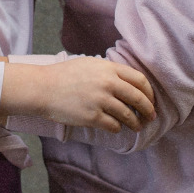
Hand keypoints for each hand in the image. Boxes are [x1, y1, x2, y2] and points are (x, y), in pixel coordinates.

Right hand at [2, 57, 155, 132]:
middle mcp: (107, 83)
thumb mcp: (89, 64)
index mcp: (108, 68)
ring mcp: (100, 100)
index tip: (150, 100)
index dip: (149, 92)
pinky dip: (118, 128)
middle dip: (148, 110)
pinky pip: (114, 126)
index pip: (139, 80)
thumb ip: (109, 71)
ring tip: (136, 126)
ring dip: (135, 123)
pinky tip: (116, 127)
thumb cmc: (64, 75)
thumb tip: (129, 83)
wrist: (43, 88)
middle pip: (138, 99)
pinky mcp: (92, 116)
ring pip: (128, 115)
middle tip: (151, 117)